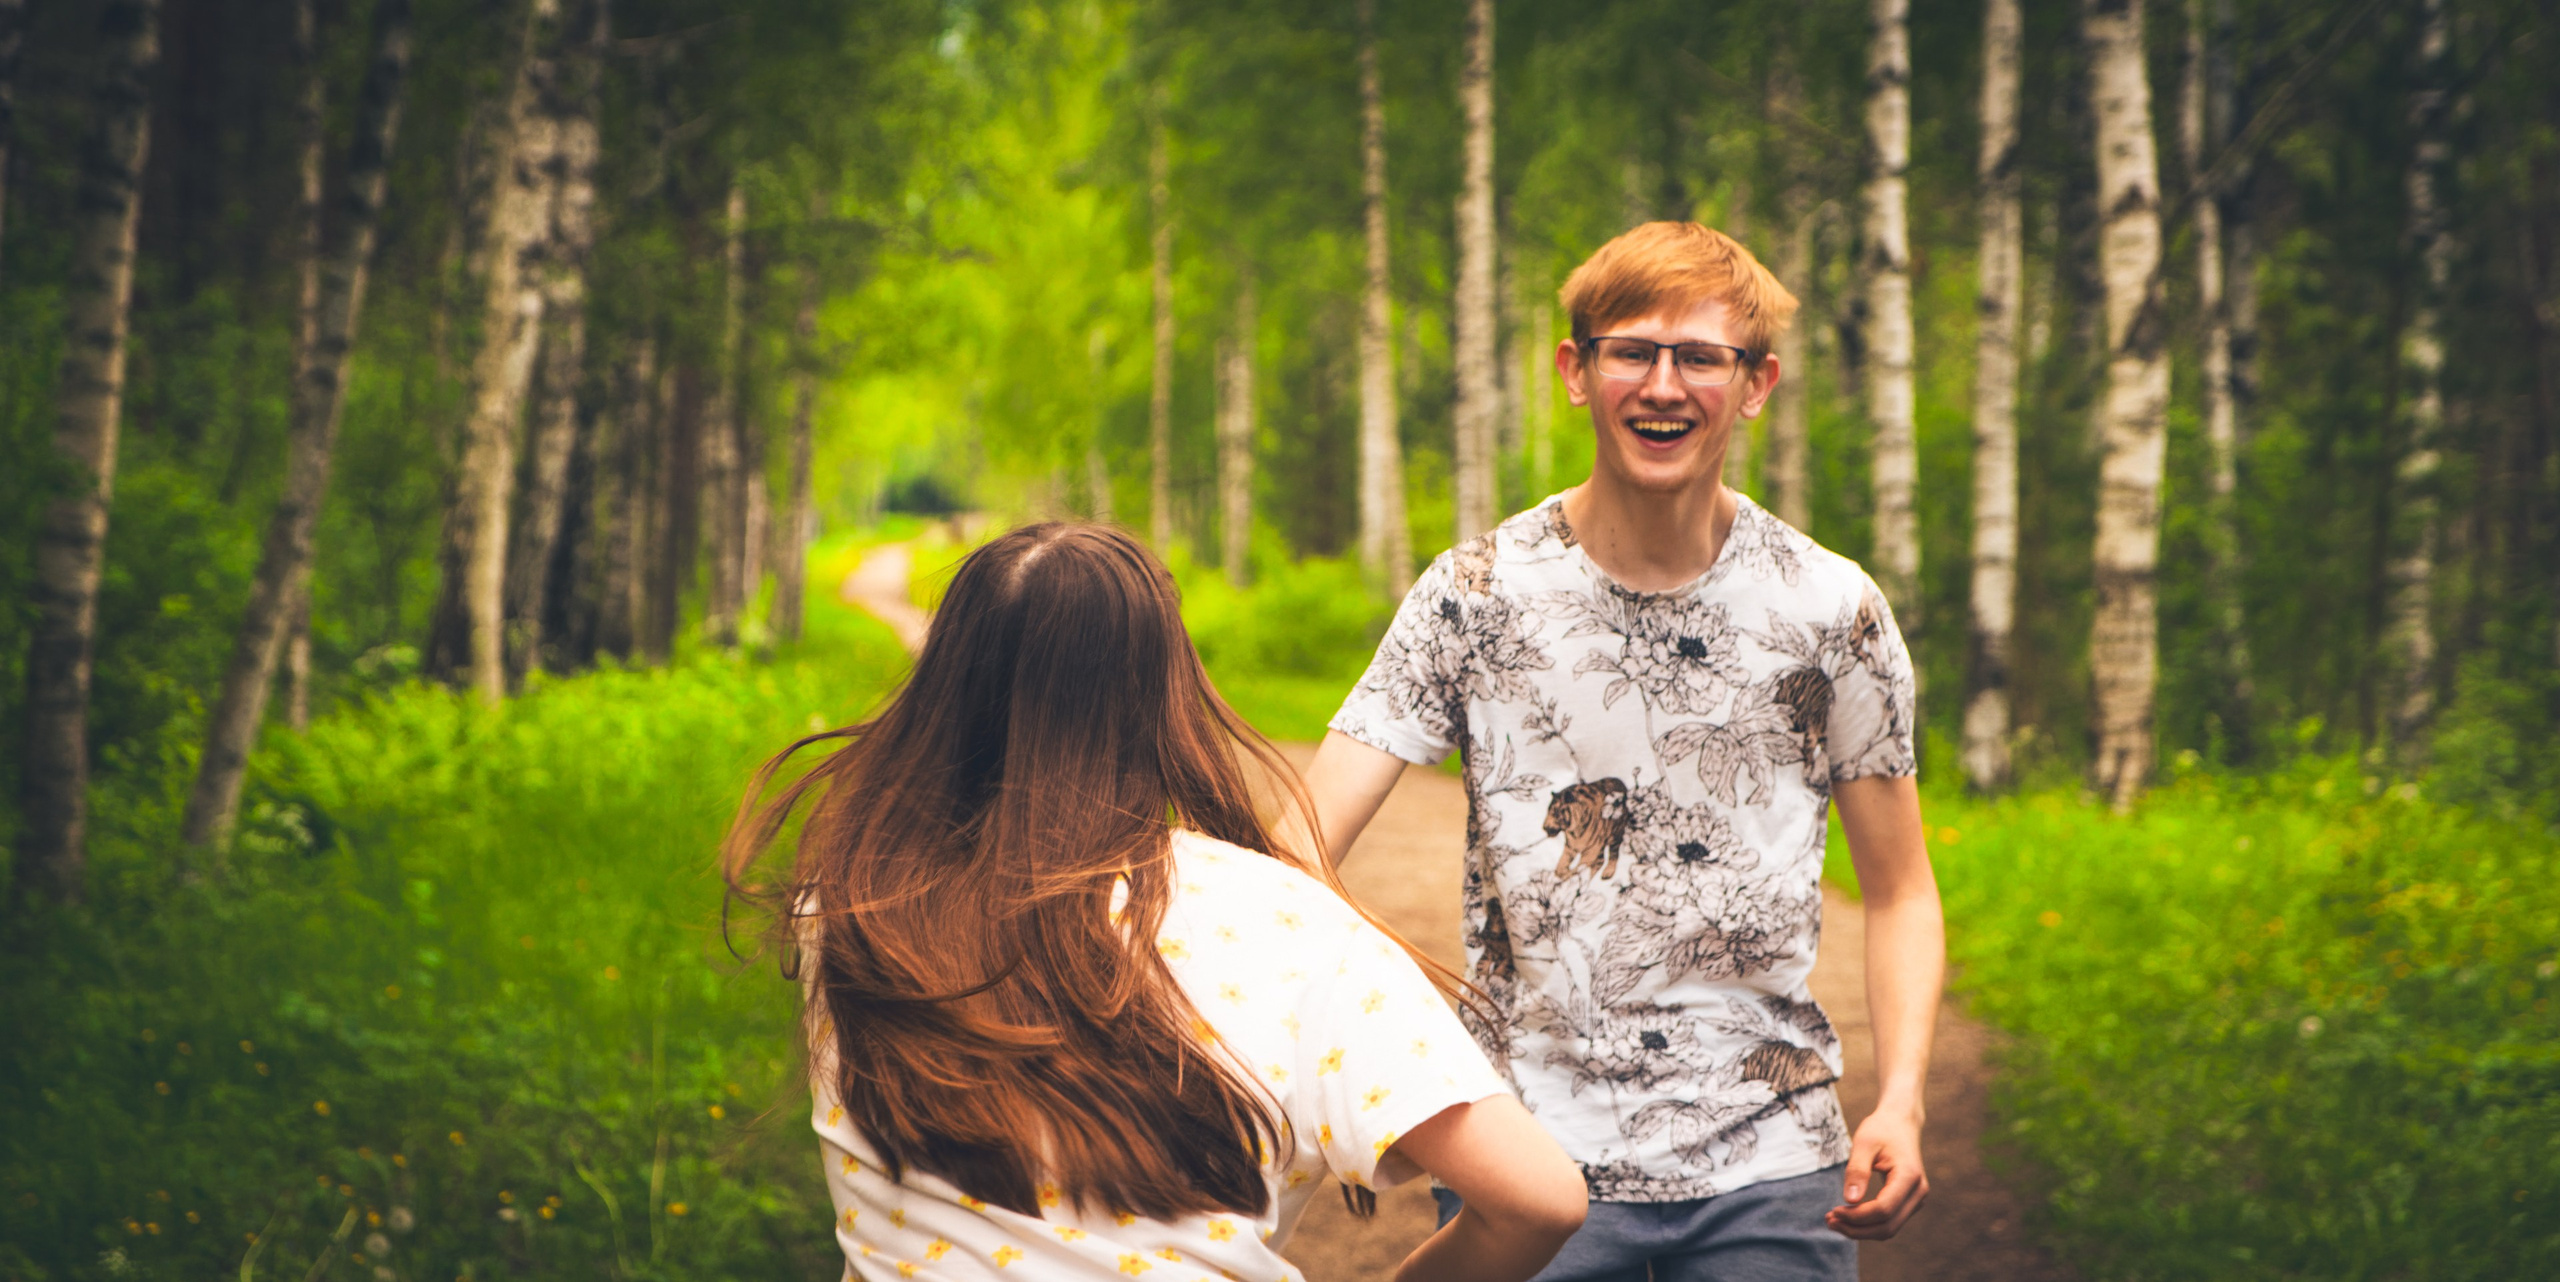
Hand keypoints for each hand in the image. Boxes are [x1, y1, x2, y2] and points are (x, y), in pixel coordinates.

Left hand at [1824, 1106, 1926, 1239]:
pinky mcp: (1909, 1202)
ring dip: (1861, 1230)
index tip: (1833, 1210)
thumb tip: (1850, 1200)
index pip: (1884, 1209)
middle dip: (1856, 1229)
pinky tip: (1847, 1217)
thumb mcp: (1864, 1143)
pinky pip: (1889, 1221)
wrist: (1900, 1123)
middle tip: (1829, 1221)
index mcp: (1909, 1176)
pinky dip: (1868, 1224)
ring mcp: (1917, 1199)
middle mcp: (1918, 1192)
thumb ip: (1857, 1170)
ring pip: (1889, 1228)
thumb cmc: (1881, 1129)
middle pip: (1887, 1226)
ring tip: (1834, 1221)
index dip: (1857, 1216)